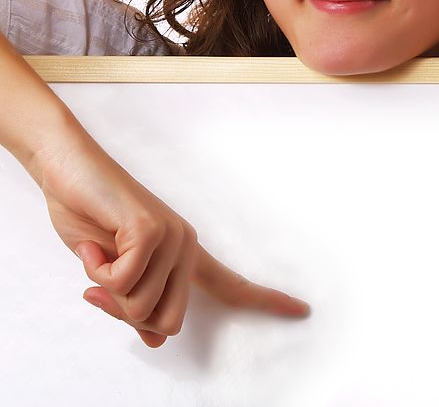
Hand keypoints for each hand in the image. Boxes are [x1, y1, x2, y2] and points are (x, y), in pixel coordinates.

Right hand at [38, 133, 308, 347]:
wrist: (66, 167)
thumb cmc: (89, 218)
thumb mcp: (110, 273)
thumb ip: (136, 302)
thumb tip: (156, 339)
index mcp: (185, 256)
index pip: (232, 285)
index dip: (266, 302)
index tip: (303, 310)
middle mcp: (188, 246)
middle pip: (168, 322)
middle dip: (126, 315)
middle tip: (101, 285)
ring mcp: (173, 236)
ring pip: (139, 307)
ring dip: (105, 289)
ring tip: (99, 252)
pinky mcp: (152, 230)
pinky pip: (122, 283)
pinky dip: (96, 270)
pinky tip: (95, 242)